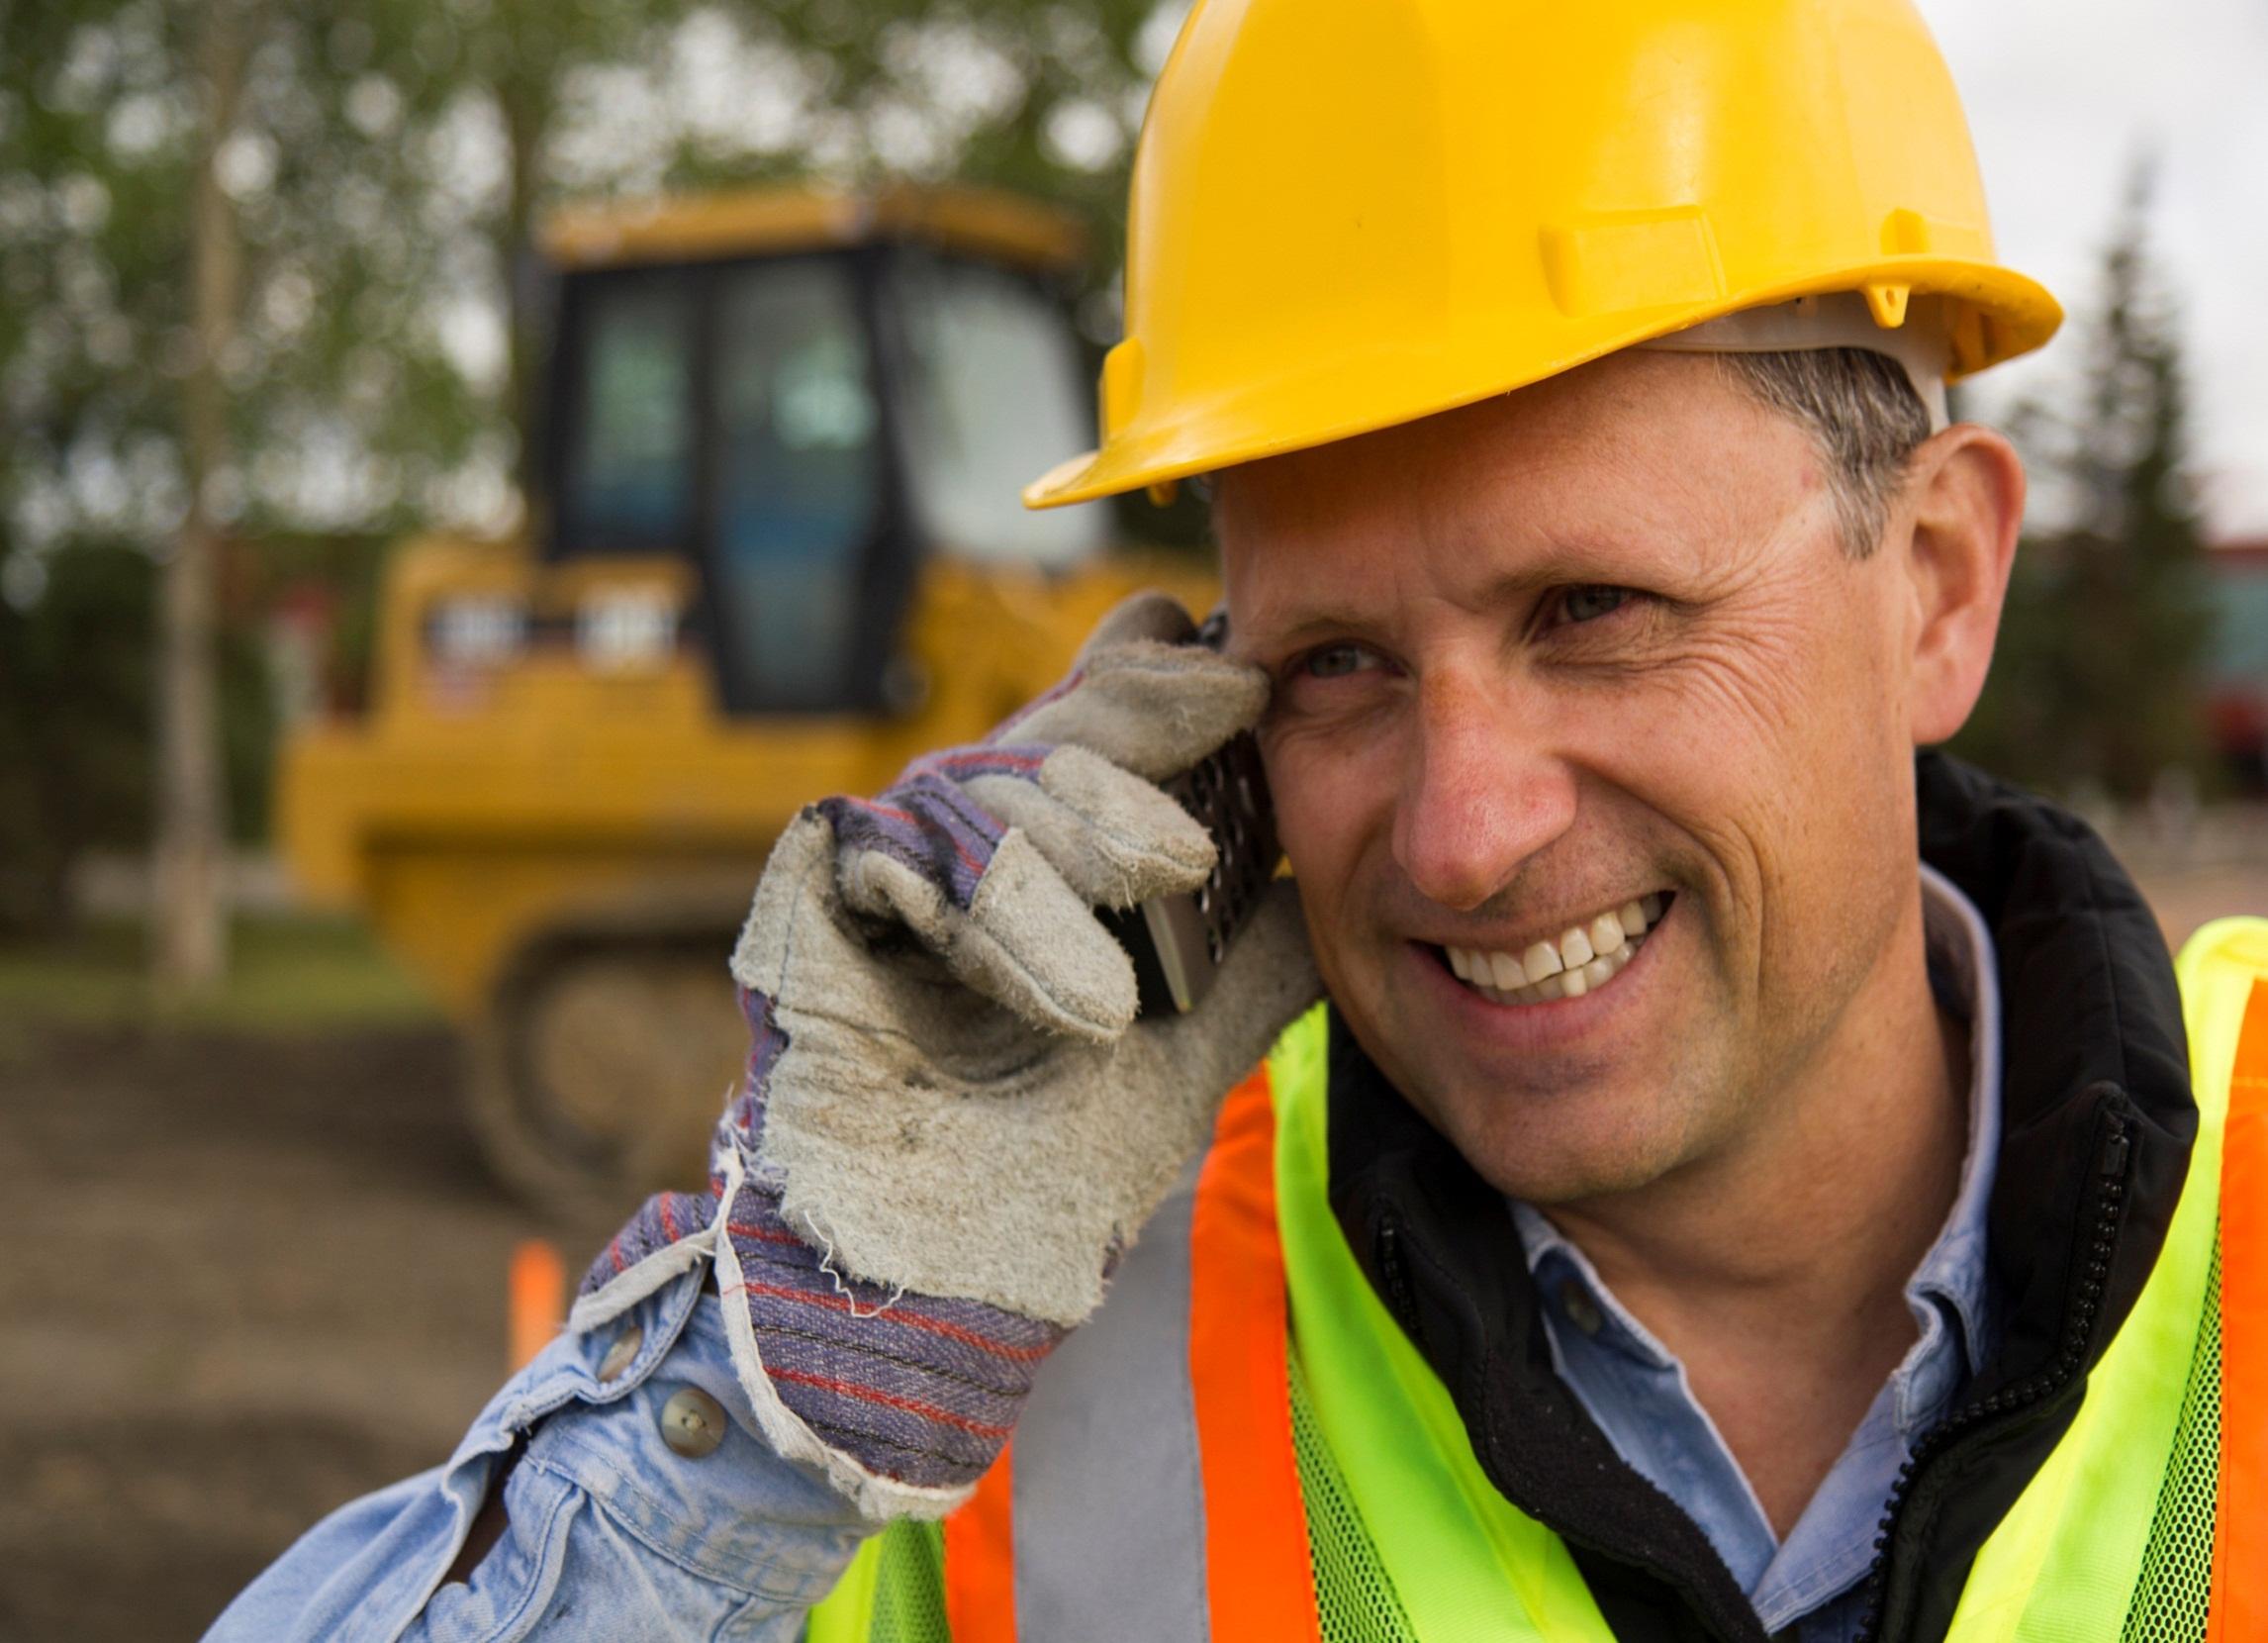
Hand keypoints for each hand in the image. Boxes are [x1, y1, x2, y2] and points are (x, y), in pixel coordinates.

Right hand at [573, 593, 1319, 1515]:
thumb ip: (1252, 966)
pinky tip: (1078, 995)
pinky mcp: (803, 901)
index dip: (1168, 681)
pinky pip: (897, 853)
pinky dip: (996, 916)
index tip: (1254, 681)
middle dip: (1145, 715)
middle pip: (1049, 726)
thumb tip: (1326, 888)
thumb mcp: (1185, 1055)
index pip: (1101, 720)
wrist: (941, 1291)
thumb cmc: (1045, 1184)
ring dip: (1085, 828)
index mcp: (1045, 861)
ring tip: (1168, 873)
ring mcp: (880, 868)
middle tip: (1231, 711)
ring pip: (985, 783)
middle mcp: (963, 847)